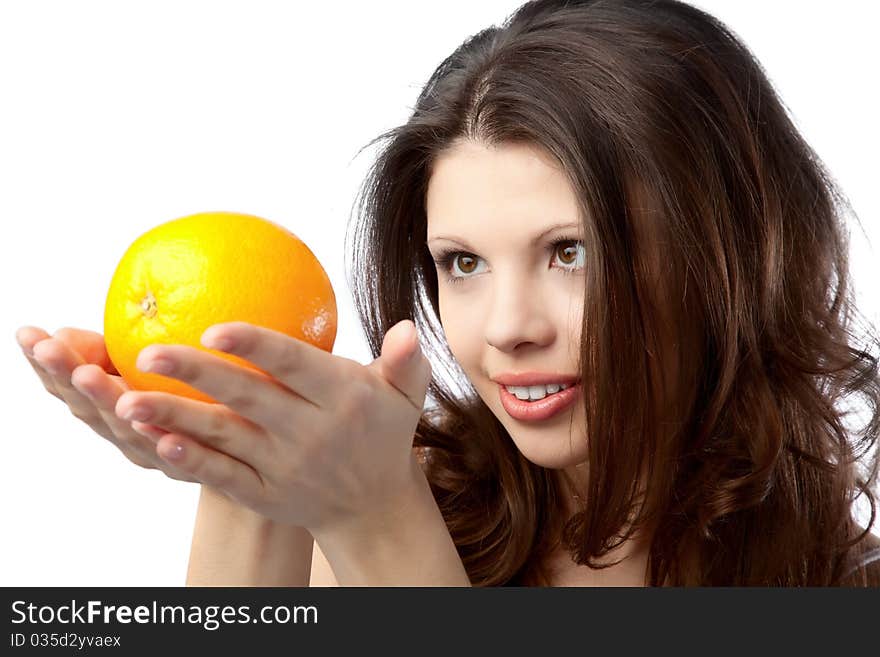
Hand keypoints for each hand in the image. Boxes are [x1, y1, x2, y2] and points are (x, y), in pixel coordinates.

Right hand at [15, 325, 197, 482]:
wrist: (244, 458)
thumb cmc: (193, 397)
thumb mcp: (150, 368)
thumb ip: (108, 352)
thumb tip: (60, 331)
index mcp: (111, 413)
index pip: (71, 389)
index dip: (47, 366)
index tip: (27, 334)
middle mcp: (128, 438)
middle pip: (92, 410)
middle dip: (68, 378)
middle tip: (49, 348)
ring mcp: (160, 458)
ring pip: (130, 432)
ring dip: (107, 401)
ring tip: (88, 374)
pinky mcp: (201, 469)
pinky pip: (187, 460)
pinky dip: (171, 447)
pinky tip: (162, 431)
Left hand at [111, 319, 431, 532]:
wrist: (373, 506)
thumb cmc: (384, 433)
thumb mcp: (406, 396)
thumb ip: (406, 361)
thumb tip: (408, 328)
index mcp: (342, 397)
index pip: (293, 366)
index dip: (254, 347)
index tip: (214, 328)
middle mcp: (311, 432)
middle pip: (247, 398)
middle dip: (197, 375)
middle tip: (149, 352)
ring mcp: (285, 466)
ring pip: (224, 438)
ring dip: (175, 419)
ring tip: (127, 400)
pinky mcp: (265, 493)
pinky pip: (224, 476)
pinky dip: (191, 463)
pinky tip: (158, 445)